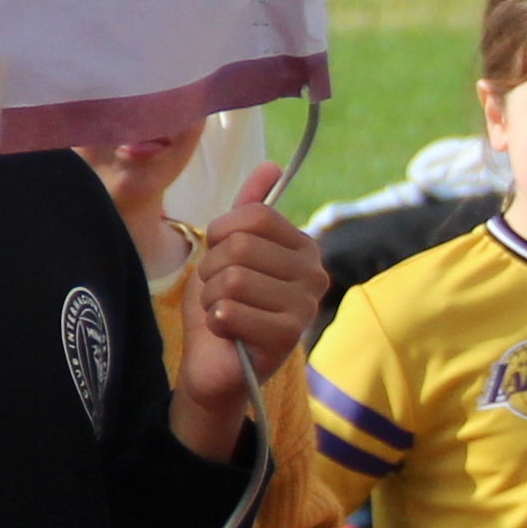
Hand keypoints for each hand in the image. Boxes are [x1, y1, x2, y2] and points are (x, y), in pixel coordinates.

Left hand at [171, 165, 325, 453]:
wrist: (215, 363)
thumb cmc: (223, 304)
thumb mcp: (228, 250)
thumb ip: (248, 210)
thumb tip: (272, 164)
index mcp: (303, 247)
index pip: (253, 216)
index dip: (221, 234)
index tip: (222, 257)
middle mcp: (314, 273)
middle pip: (240, 247)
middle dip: (212, 270)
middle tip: (221, 293)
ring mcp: (305, 305)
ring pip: (232, 279)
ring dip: (212, 298)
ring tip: (225, 312)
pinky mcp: (289, 336)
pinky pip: (231, 311)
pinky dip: (216, 322)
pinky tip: (230, 332)